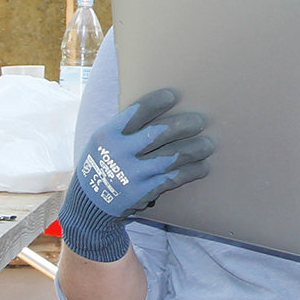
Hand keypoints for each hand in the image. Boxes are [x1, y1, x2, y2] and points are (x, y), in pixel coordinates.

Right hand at [60, 89, 213, 260]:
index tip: (173, 96)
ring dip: (193, 150)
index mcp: (108, 135)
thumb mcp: (103, 143)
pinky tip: (202, 167)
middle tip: (199, 122)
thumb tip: (159, 111)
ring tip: (208, 145)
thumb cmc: (103, 164)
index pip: (136, 113)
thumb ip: (125, 130)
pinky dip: (190, 172)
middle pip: (158, 134)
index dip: (156, 103)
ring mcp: (132, 174)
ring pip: (170, 157)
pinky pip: (172, 178)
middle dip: (183, 126)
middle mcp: (120, 153)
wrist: (90, 204)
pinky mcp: (143, 192)